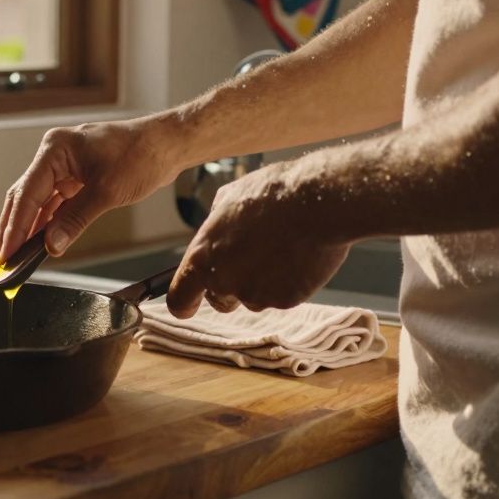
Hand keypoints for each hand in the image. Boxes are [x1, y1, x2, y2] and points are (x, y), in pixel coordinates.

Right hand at [0, 117, 183, 261]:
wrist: (168, 144)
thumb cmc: (142, 154)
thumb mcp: (106, 192)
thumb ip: (74, 220)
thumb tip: (51, 245)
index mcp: (55, 150)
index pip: (26, 193)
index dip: (14, 227)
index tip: (6, 254)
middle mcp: (54, 155)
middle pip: (24, 197)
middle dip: (13, 229)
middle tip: (3, 261)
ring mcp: (64, 166)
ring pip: (37, 201)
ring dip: (28, 228)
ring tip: (17, 255)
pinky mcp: (76, 177)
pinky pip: (54, 202)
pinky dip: (47, 222)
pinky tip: (40, 241)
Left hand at [167, 161, 351, 317]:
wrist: (319, 202)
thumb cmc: (272, 193)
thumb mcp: (229, 198)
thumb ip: (215, 225)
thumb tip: (216, 231)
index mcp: (203, 257)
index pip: (179, 297)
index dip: (184, 302)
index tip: (189, 305)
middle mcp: (224, 281)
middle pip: (219, 300)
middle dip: (229, 288)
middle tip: (251, 260)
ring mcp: (255, 294)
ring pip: (253, 298)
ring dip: (262, 282)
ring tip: (280, 249)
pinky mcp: (285, 301)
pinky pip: (281, 296)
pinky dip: (287, 283)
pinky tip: (297, 257)